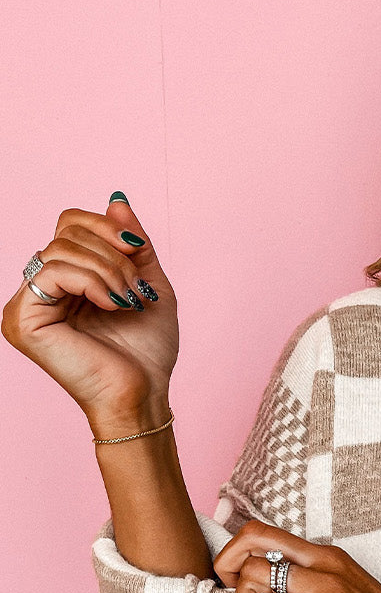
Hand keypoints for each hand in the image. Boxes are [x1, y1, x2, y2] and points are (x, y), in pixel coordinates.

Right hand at [1, 195, 176, 423]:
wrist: (145, 393)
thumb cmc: (147, 350)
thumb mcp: (146, 282)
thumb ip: (131, 242)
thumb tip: (116, 200)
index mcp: (67, 279)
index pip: (70, 225)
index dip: (104, 227)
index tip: (138, 248)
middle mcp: (42, 289)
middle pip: (65, 232)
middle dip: (112, 253)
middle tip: (136, 288)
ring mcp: (28, 305)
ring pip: (59, 249)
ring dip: (107, 271)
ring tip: (128, 300)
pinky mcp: (22, 320)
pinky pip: (52, 272)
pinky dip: (90, 282)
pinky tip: (111, 305)